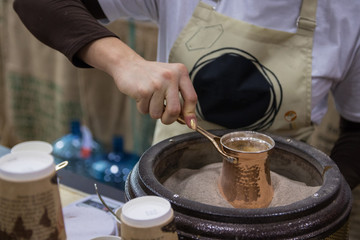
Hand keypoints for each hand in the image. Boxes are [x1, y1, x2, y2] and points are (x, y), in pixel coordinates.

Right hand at [78, 37, 197, 128]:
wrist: (128, 64)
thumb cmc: (151, 76)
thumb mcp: (170, 80)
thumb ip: (180, 97)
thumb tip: (190, 122)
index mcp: (181, 72)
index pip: (191, 98)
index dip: (191, 114)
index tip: (191, 124)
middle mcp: (171, 76)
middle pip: (175, 110)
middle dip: (169, 119)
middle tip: (164, 118)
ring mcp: (157, 83)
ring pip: (158, 113)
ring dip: (152, 112)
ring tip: (149, 99)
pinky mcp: (143, 90)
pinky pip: (145, 110)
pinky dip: (142, 107)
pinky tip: (141, 96)